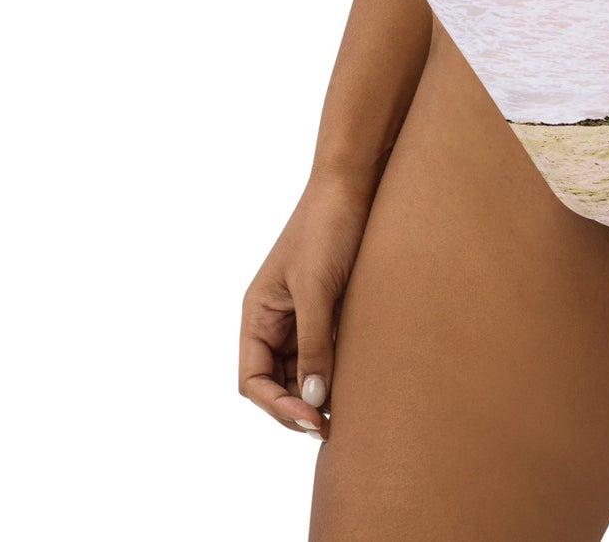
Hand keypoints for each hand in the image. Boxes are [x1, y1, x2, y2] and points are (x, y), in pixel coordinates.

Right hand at [238, 173, 374, 439]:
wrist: (355, 183)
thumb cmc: (327, 229)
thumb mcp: (317, 289)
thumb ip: (314, 345)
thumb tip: (314, 400)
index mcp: (257, 315)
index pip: (252, 380)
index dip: (277, 406)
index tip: (312, 418)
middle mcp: (274, 320)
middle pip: (276, 383)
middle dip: (298, 406)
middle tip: (332, 425)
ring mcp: (301, 316)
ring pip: (302, 372)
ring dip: (318, 392)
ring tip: (347, 408)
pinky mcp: (329, 309)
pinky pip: (325, 352)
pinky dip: (335, 371)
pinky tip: (356, 381)